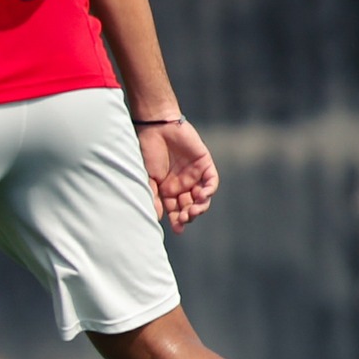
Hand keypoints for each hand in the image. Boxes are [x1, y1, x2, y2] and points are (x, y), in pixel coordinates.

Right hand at [137, 117, 217, 231]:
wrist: (157, 128)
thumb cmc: (147, 152)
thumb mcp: (148, 177)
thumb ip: (154, 196)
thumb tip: (159, 217)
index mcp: (167, 190)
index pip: (175, 210)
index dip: (177, 221)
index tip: (178, 230)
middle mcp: (182, 185)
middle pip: (190, 206)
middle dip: (189, 215)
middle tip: (186, 218)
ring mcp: (194, 175)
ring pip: (202, 197)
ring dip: (200, 206)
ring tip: (195, 210)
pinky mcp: (204, 164)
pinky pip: (211, 181)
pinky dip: (209, 190)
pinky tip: (202, 195)